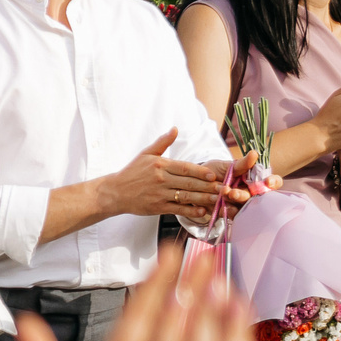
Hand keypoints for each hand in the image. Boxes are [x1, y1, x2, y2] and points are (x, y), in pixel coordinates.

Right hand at [100, 131, 230, 222]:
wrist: (114, 192)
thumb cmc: (132, 172)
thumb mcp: (146, 154)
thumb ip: (163, 142)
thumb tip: (175, 128)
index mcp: (160, 165)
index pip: (185, 168)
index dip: (200, 172)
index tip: (214, 175)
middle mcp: (161, 180)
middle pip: (189, 183)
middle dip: (208, 187)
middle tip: (225, 188)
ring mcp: (159, 194)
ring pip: (185, 197)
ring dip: (204, 199)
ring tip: (219, 200)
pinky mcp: (157, 207)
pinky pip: (177, 209)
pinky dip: (190, 211)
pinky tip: (202, 211)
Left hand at [209, 149, 274, 220]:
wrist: (195, 183)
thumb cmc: (215, 171)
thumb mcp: (227, 165)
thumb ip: (242, 163)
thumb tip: (255, 153)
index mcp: (256, 180)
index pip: (273, 182)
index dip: (274, 182)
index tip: (267, 182)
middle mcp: (252, 193)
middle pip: (258, 197)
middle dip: (245, 194)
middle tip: (232, 192)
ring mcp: (243, 204)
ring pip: (247, 207)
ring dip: (236, 202)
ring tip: (223, 196)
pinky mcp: (232, 213)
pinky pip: (235, 215)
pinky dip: (228, 211)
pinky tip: (221, 206)